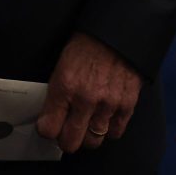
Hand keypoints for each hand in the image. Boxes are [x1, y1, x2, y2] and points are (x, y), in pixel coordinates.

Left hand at [37, 33, 141, 154]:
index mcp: (65, 86)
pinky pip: (115, 132)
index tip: (51, 126)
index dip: (48, 129)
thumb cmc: (88, 45)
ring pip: (93, 141)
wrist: (118, 32)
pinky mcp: (127, 104)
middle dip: (67, 139)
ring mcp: (108, 103)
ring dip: (89, 135)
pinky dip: (110, 129)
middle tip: (69, 130)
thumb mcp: (62, 65)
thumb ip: (57, 94)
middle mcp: (86, 99)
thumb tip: (51, 117)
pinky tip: (106, 117)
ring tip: (89, 123)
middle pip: (70, 143)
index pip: (49, 129)